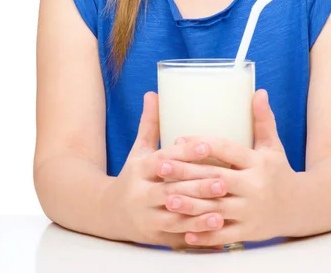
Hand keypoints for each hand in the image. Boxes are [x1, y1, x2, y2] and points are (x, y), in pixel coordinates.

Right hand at [104, 92, 227, 248]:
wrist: (107, 212)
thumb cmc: (132, 176)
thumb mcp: (139, 150)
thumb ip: (149, 124)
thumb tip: (153, 93)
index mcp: (140, 170)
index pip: (164, 159)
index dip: (185, 153)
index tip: (207, 145)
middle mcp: (141, 195)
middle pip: (171, 191)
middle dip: (197, 187)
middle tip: (223, 181)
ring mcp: (147, 218)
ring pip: (175, 217)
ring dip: (199, 215)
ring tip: (222, 210)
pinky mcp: (154, 236)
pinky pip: (176, 237)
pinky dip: (195, 235)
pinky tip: (214, 232)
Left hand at [156, 89, 297, 246]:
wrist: (300, 207)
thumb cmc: (279, 172)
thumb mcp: (273, 145)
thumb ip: (263, 120)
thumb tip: (259, 91)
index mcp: (257, 163)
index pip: (227, 150)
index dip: (203, 145)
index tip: (178, 140)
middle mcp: (253, 187)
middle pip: (215, 179)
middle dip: (187, 173)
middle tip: (161, 165)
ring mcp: (250, 212)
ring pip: (215, 208)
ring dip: (190, 204)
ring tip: (166, 198)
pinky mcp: (249, 232)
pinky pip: (223, 235)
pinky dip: (204, 234)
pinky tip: (184, 230)